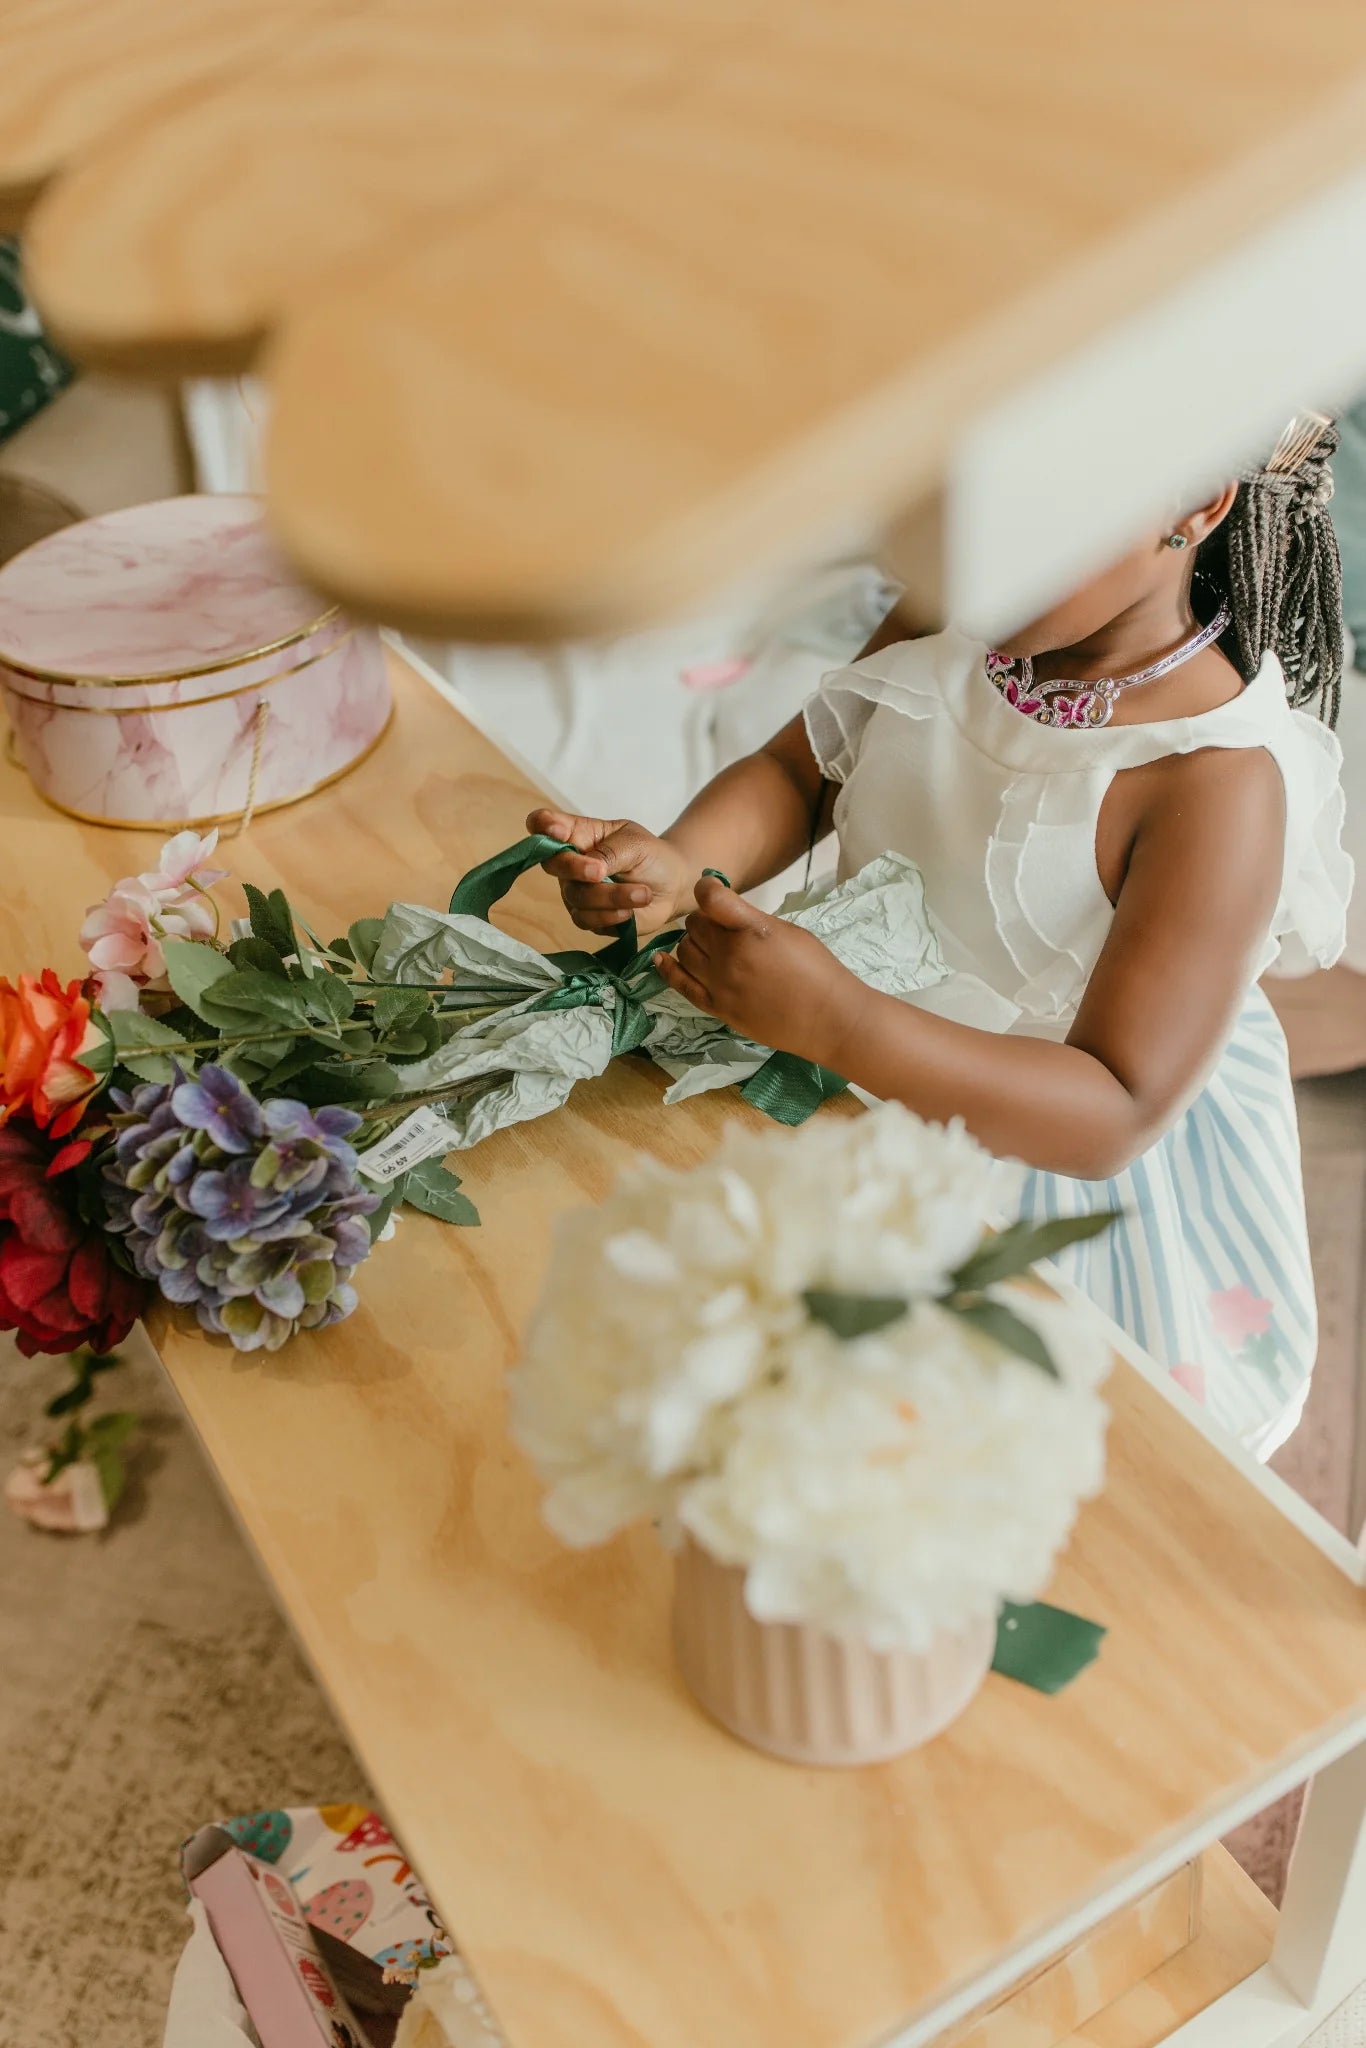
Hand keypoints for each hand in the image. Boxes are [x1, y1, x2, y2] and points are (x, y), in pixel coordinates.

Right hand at [528, 808, 697, 937]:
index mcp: (579, 834)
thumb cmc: (651, 856)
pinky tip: (630, 912)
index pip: (543, 824)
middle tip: (601, 872)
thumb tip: (590, 866)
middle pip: (552, 863)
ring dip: (610, 897)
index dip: (543, 825)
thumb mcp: (635, 844)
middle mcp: (570, 863)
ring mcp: (576, 891)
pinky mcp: (588, 917)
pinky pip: (588, 920)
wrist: (673, 886)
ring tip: (643, 894)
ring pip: (576, 896)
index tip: (557, 829)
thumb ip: (610, 852)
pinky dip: (611, 916)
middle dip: (575, 867)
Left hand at [653, 875, 860, 1067]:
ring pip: (684, 950)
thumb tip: (724, 908)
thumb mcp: (788, 931)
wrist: (828, 1018)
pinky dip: (667, 968)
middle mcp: (730, 955)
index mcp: (752, 930)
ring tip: (708, 946)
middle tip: (719, 926)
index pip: (710, 897)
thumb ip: (752, 919)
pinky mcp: (717, 1008)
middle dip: (704, 920)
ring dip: (691, 943)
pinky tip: (662, 959)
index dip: (707, 887)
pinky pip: (680, 984)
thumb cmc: (817, 970)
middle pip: (694, 925)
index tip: (712, 890)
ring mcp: (720, 984)